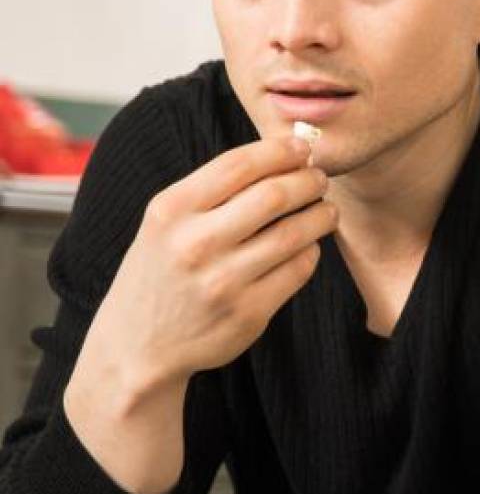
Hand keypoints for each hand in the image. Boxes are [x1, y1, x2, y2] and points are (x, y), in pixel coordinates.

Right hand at [84, 135, 336, 390]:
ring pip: (293, 234)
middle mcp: (196, 244)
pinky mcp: (249, 313)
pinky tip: (308, 246)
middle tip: (320, 179)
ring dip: (319, 216)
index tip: (303, 148)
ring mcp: (224, 281)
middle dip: (307, 181)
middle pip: (273, 195)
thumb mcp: (166, 223)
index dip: (280, 151)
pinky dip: (310, 252)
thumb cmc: (160, 272)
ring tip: (326, 210)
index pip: (238, 165)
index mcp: (171, 210)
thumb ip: (212, 191)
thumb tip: (280, 155)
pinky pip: (297, 271)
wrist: (139, 344)